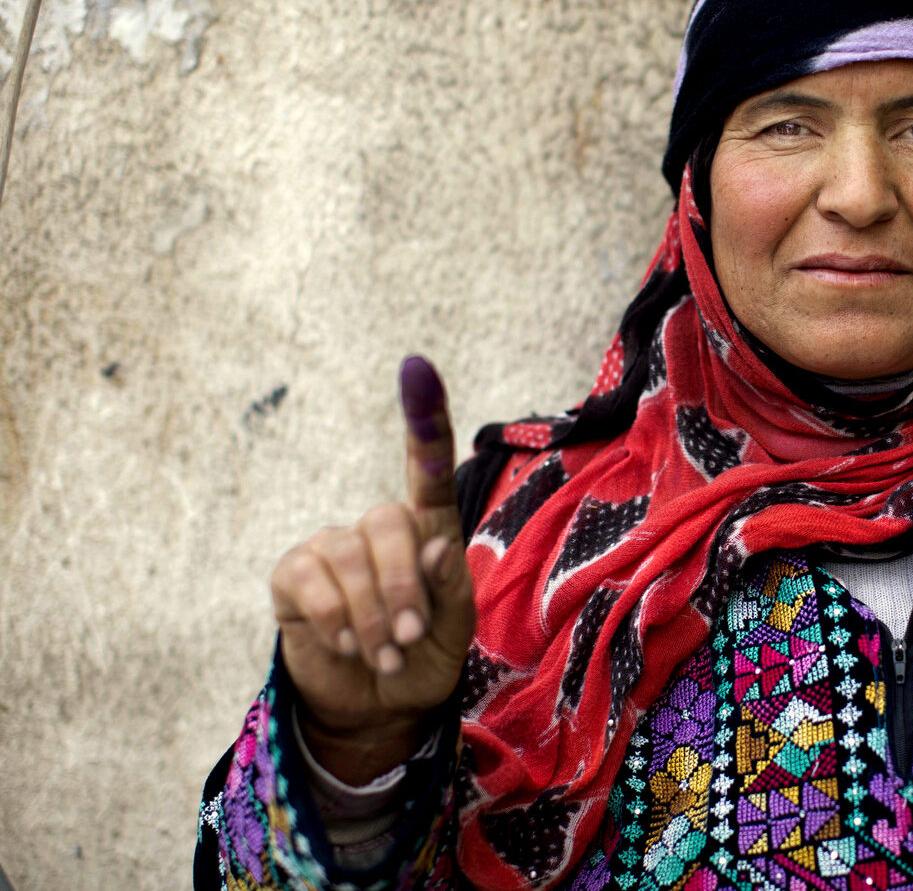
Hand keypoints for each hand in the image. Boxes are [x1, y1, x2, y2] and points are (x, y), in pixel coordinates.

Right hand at [268, 355, 474, 783]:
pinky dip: (336, 621)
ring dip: (372, 615)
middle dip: (404, 587)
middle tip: (409, 639)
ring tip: (384, 655)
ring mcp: (332, 548)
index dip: (423, 419)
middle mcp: (378, 530)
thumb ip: (450, 587)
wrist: (377, 708)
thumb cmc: (423, 658)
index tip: (416, 367)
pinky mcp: (294, 575)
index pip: (429, 471)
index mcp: (427, 532)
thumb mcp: (455, 630)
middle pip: (389, 522)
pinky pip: (312, 582)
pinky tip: (348, 646)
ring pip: (350, 558)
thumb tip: (437, 542)